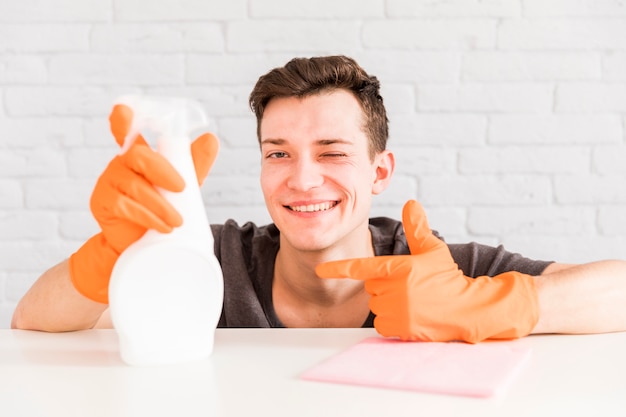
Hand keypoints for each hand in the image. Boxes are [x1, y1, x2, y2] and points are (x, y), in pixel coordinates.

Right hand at [69, 104, 218, 303]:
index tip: (124, 111)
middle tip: (183, 188)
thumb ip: (194, 164)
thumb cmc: (160, 209)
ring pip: (134, 186)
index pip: (124, 129)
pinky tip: (163, 227)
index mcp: (137, 154)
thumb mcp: (181, 187)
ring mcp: (108, 182)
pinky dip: (148, 217)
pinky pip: (124, 206)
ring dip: (160, 204)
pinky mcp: (101, 203)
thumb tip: (211, 138)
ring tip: (177, 221)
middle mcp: (120, 163)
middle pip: (138, 156)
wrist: (139, 245)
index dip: (122, 119)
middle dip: (162, 171)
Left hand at [315, 200, 538, 342]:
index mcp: (398, 268)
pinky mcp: (401, 328)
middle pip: (372, 287)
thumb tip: (411, 204)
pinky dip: (393, 321)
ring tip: (414, 302)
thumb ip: (418, 228)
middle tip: (411, 287)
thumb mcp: (433, 250)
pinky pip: (383, 324)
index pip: (362, 267)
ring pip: (377, 306)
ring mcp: (397, 310)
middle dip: (386, 286)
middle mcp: (395, 289)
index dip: (339, 268)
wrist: (467, 308)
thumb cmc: (448, 277)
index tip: (320, 270)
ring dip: (390, 304)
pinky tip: (412, 316)